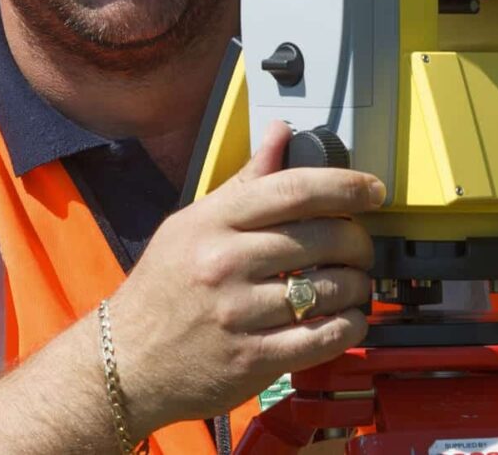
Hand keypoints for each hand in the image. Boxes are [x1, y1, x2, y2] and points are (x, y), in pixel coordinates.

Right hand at [106, 120, 383, 433]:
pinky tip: (346, 319)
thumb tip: (280, 134)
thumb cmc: (160, 291)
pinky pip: (326, 336)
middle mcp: (225, 263)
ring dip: (358, 286)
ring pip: (332, 288)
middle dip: (358, 241)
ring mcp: (239, 313)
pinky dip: (351, 326)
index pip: (293, 189)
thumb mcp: (190, 225)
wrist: (125, 362)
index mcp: (212, 223)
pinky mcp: (254, 358)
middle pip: (324, 237)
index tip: (372, 189)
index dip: (344, 185)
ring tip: (353, 286)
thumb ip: (242, 183)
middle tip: (360, 248)